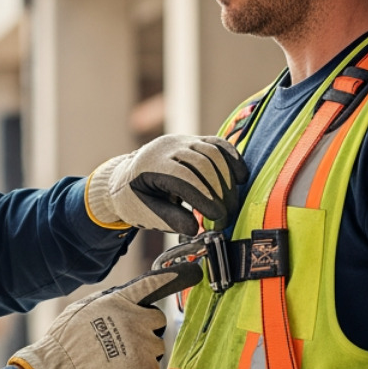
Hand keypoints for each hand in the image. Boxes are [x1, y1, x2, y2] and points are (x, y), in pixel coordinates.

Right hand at [8, 265, 194, 368]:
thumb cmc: (66, 342)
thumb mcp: (84, 308)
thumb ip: (110, 304)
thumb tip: (124, 304)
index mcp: (120, 302)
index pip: (152, 284)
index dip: (173, 277)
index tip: (193, 271)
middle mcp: (137, 320)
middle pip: (157, 321)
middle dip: (145, 329)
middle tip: (121, 341)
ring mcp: (144, 346)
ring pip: (154, 348)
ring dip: (141, 354)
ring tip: (114, 362)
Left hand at [86, 135, 248, 235]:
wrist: (126, 177)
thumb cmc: (134, 197)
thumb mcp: (143, 212)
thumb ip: (168, 219)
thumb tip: (196, 228)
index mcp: (151, 163)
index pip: (183, 176)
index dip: (203, 196)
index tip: (217, 217)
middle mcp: (168, 146)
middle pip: (202, 163)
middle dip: (218, 191)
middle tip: (227, 217)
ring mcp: (183, 141)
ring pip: (213, 152)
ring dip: (227, 180)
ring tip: (231, 205)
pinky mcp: (195, 141)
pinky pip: (219, 144)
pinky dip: (233, 160)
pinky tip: (241, 178)